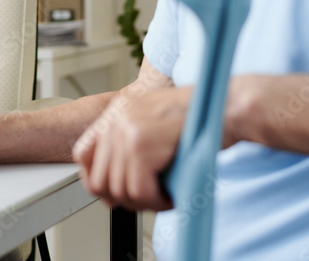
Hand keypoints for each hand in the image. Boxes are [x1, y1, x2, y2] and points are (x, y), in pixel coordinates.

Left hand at [73, 87, 192, 210]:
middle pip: (99, 179)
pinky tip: (170, 196)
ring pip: (120, 190)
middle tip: (147, 200)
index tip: (113, 194)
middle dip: (124, 199)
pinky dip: (157, 202)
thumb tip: (111, 191)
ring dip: (144, 203)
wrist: (225, 105)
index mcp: (117, 111)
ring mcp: (126, 130)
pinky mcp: (140, 144)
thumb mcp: (155, 124)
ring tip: (164, 197)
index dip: (97, 180)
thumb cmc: (198, 118)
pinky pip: (139, 191)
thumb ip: (130, 146)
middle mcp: (116, 118)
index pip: (84, 153)